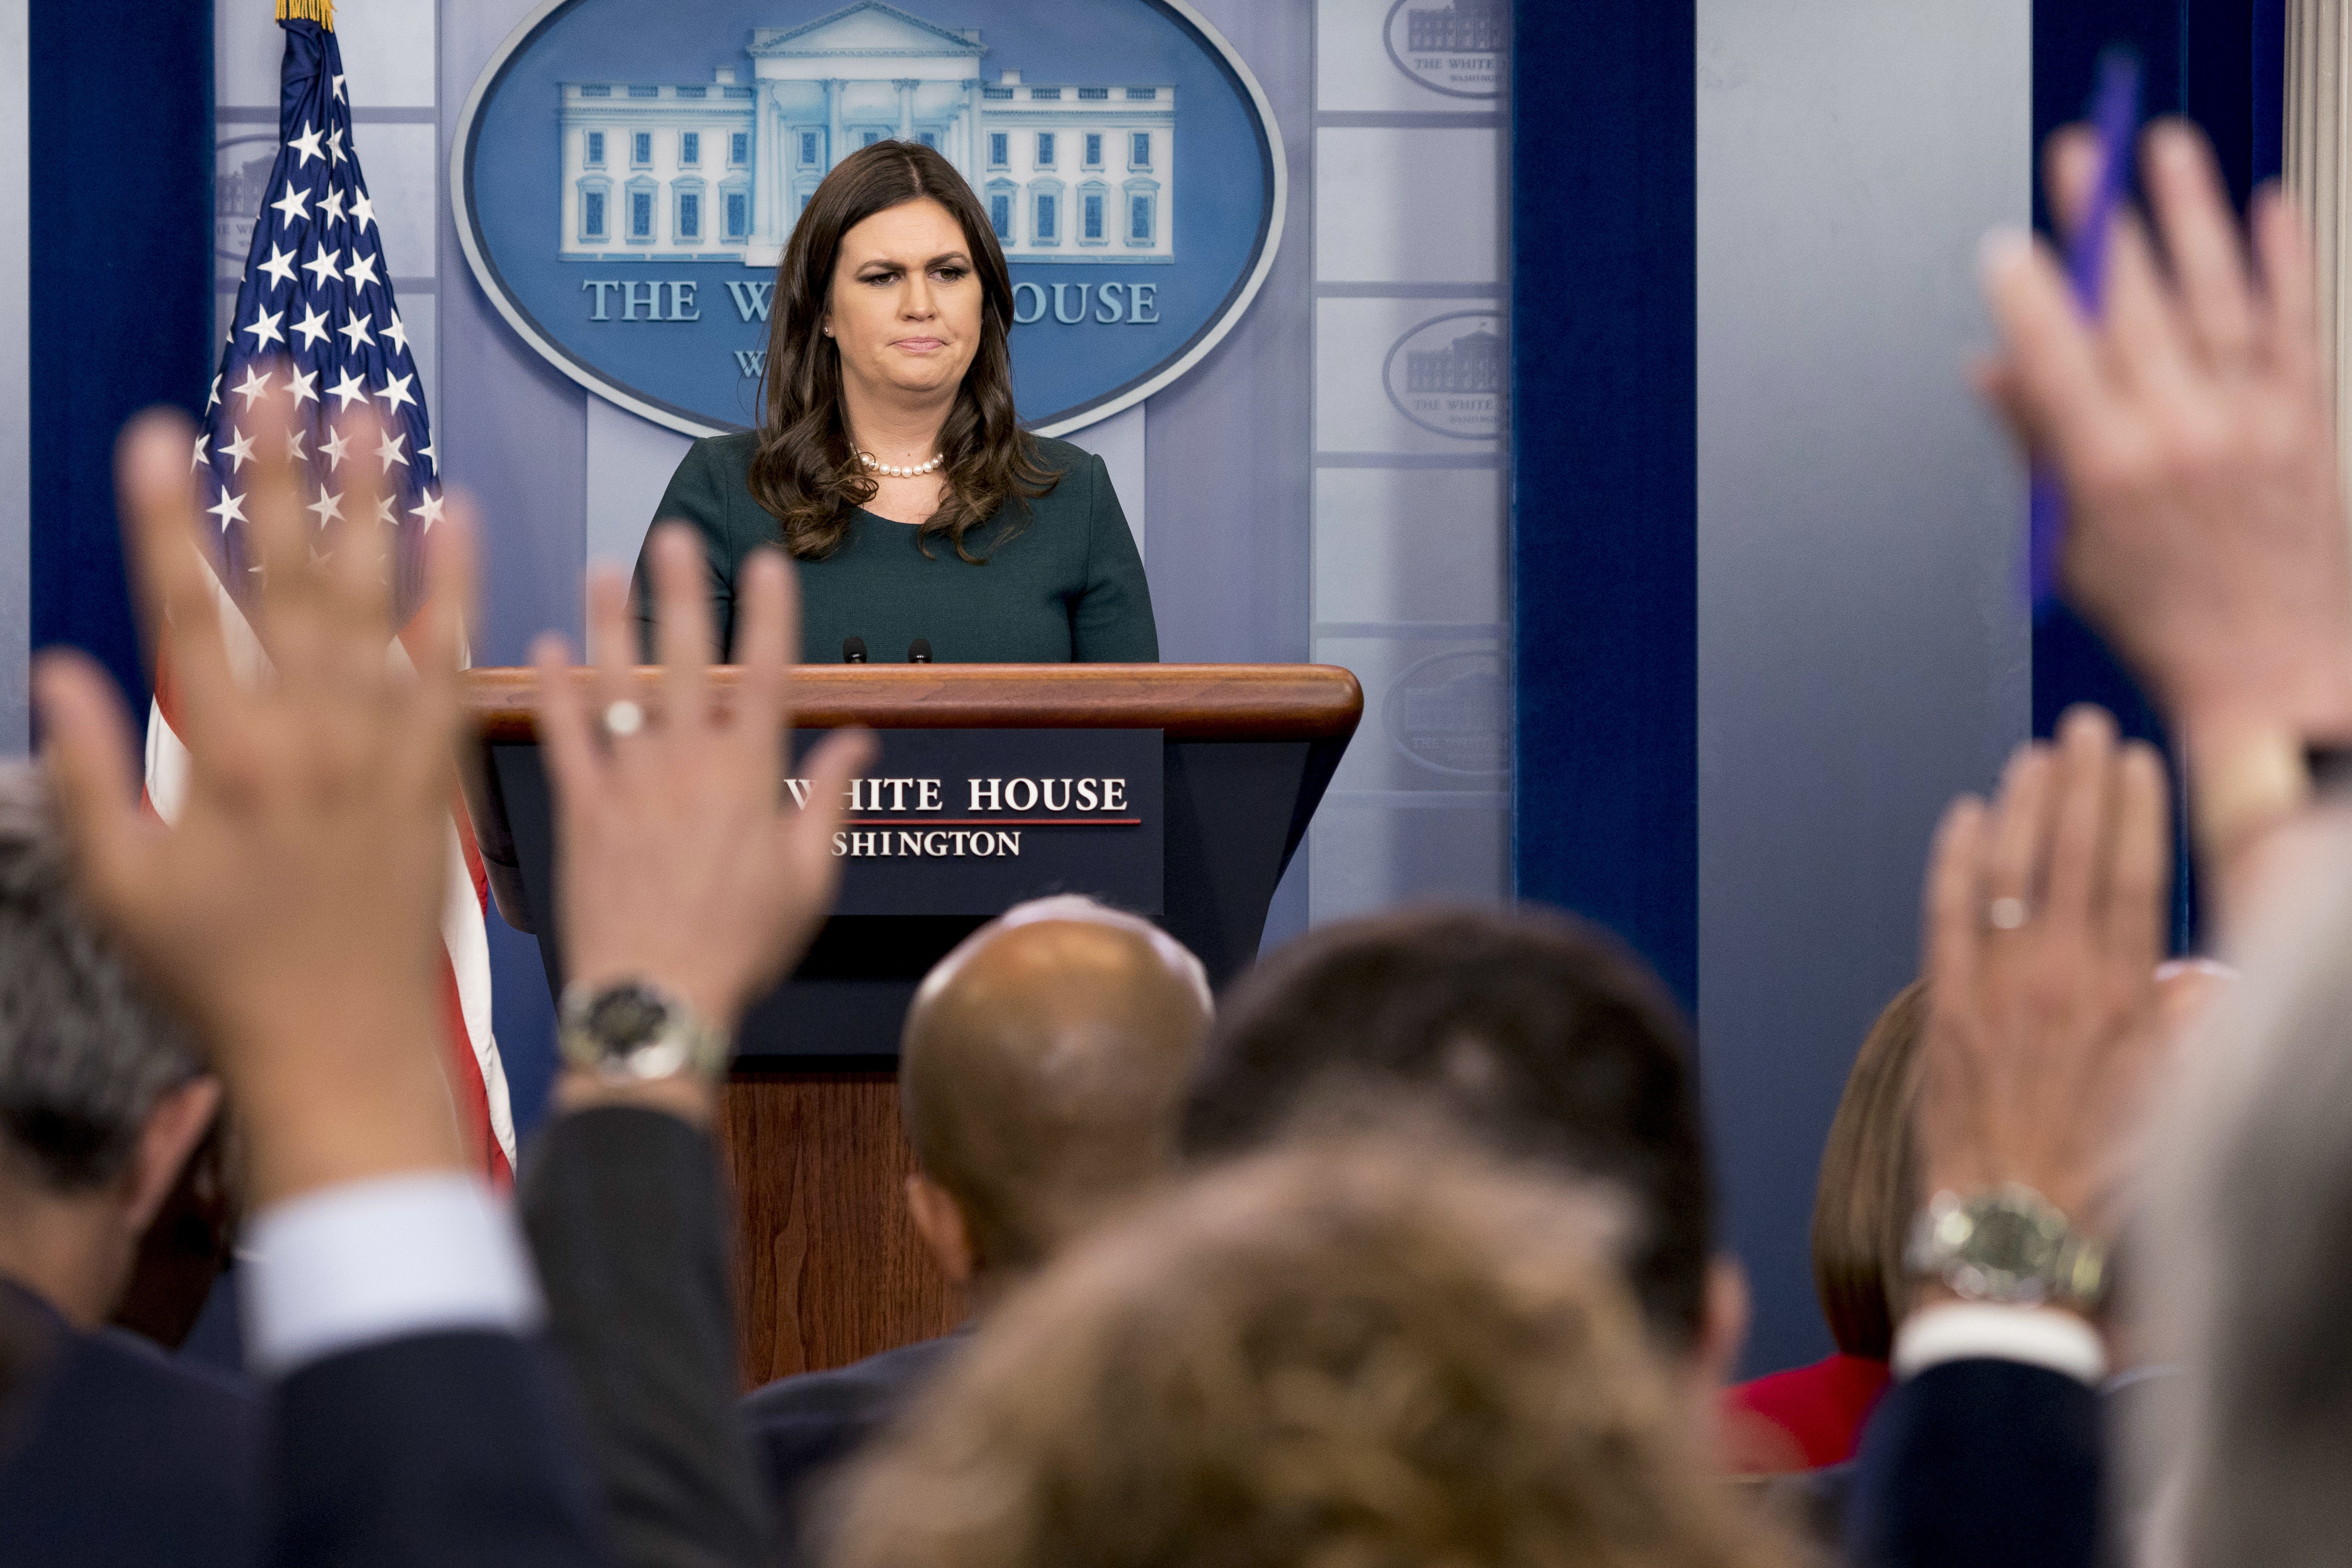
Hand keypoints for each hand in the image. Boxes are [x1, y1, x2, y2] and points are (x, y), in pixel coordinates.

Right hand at [32, 396, 474, 1206]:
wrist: (343, 1047)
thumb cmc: (220, 977)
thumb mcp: (120, 889)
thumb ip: (88, 777)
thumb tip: (58, 667)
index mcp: (221, 759)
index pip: (187, 610)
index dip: (172, 517)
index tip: (161, 432)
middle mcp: (309, 737)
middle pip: (288, 578)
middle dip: (279, 473)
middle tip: (277, 377)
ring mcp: (382, 748)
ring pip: (377, 600)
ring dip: (371, 501)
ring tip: (371, 411)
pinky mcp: (436, 768)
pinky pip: (452, 660)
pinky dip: (457, 585)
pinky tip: (458, 515)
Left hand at [531, 525, 871, 1063]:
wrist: (655, 999)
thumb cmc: (742, 948)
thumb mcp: (810, 880)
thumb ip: (831, 799)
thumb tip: (859, 739)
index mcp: (750, 776)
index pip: (768, 672)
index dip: (770, 612)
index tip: (769, 561)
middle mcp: (688, 763)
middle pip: (686, 658)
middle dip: (681, 591)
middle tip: (673, 536)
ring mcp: (629, 782)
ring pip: (618, 682)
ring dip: (610, 622)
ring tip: (603, 571)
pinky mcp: (581, 810)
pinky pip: (564, 736)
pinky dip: (554, 690)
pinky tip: (544, 648)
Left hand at [1915, 706, 2170, 1243]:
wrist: (2016, 1234)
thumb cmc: (2102, 1177)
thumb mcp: (2176, 1100)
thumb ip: (2192, 1026)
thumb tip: (2203, 972)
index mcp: (2124, 997)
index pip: (2132, 875)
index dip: (2133, 810)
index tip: (2136, 760)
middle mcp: (2059, 980)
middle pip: (2069, 855)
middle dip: (2079, 783)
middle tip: (2083, 725)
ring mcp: (1994, 990)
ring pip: (2007, 872)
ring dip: (2019, 806)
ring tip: (2033, 755)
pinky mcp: (1942, 1010)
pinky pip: (1944, 915)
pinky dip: (1951, 861)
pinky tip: (1960, 817)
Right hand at [1975, 120, 2351, 743]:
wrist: (2277, 673)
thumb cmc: (2167, 623)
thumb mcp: (2068, 547)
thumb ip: (2034, 449)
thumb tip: (1992, 372)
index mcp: (2112, 475)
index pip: (2058, 359)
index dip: (2027, 295)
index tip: (2005, 246)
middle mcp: (2185, 437)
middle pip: (2134, 307)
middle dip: (2099, 224)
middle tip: (2077, 159)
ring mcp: (2255, 421)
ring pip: (2217, 293)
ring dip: (2189, 213)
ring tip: (2163, 150)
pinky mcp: (2307, 419)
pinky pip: (2295, 321)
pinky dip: (2283, 259)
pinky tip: (2267, 208)